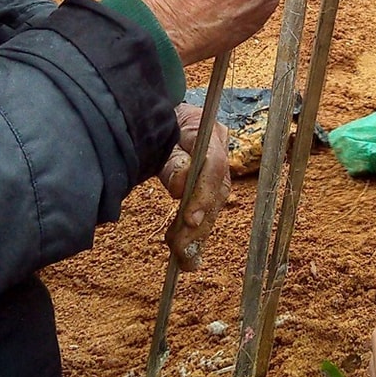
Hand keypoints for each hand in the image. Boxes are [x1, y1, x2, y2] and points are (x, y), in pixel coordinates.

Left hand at [157, 103, 231, 269]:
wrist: (156, 118)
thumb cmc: (154, 124)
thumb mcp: (157, 136)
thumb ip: (170, 160)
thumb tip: (180, 186)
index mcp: (207, 131)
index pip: (214, 163)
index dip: (203, 192)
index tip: (189, 220)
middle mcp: (221, 147)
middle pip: (218, 190)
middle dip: (199, 223)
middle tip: (182, 250)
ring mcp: (218, 165)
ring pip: (215, 204)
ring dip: (198, 233)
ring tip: (184, 259)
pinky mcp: (210, 182)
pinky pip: (208, 208)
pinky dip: (197, 232)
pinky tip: (189, 255)